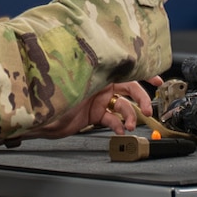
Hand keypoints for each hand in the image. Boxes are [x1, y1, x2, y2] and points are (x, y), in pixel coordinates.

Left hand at [31, 79, 155, 139]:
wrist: (40, 116)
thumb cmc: (52, 93)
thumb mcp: (77, 81)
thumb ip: (95, 76)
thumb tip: (113, 67)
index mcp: (98, 71)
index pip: (125, 68)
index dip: (143, 72)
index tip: (157, 80)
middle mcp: (100, 84)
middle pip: (129, 89)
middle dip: (142, 99)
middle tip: (149, 110)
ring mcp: (97, 100)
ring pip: (123, 107)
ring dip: (130, 116)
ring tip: (131, 125)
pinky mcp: (93, 114)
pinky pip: (112, 119)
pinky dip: (118, 125)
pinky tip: (119, 130)